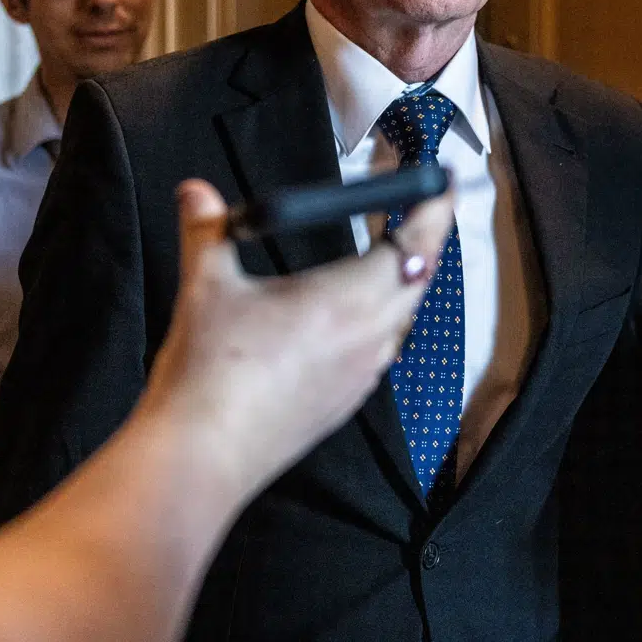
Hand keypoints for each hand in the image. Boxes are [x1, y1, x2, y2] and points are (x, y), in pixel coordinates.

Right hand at [142, 178, 452, 496]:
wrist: (202, 456)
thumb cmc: (210, 370)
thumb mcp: (205, 287)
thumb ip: (207, 231)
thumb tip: (195, 191)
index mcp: (346, 299)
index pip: (414, 244)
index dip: (436, 211)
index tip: (446, 185)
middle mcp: (367, 337)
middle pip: (416, 281)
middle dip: (424, 242)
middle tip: (423, 213)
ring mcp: (360, 376)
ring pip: (400, 320)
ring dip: (402, 286)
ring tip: (392, 262)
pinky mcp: (344, 404)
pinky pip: (378, 353)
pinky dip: (379, 324)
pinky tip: (353, 323)